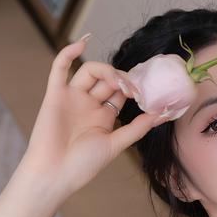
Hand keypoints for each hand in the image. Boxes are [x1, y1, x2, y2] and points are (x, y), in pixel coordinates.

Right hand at [21, 38, 164, 195]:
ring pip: (89, 71)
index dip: (134, 88)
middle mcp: (88, 104)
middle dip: (123, 80)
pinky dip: (68, 52)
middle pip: (107, 80)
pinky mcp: (55, 94)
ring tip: (117, 82)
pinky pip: (59, 68)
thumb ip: (136, 128)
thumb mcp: (115, 145)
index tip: (148, 92)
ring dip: (106, 71)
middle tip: (134, 88)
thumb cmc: (82, 165)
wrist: (54, 175)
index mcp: (103, 117)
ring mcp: (71, 98)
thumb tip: (161, 114)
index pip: (121, 93)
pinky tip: (83, 42)